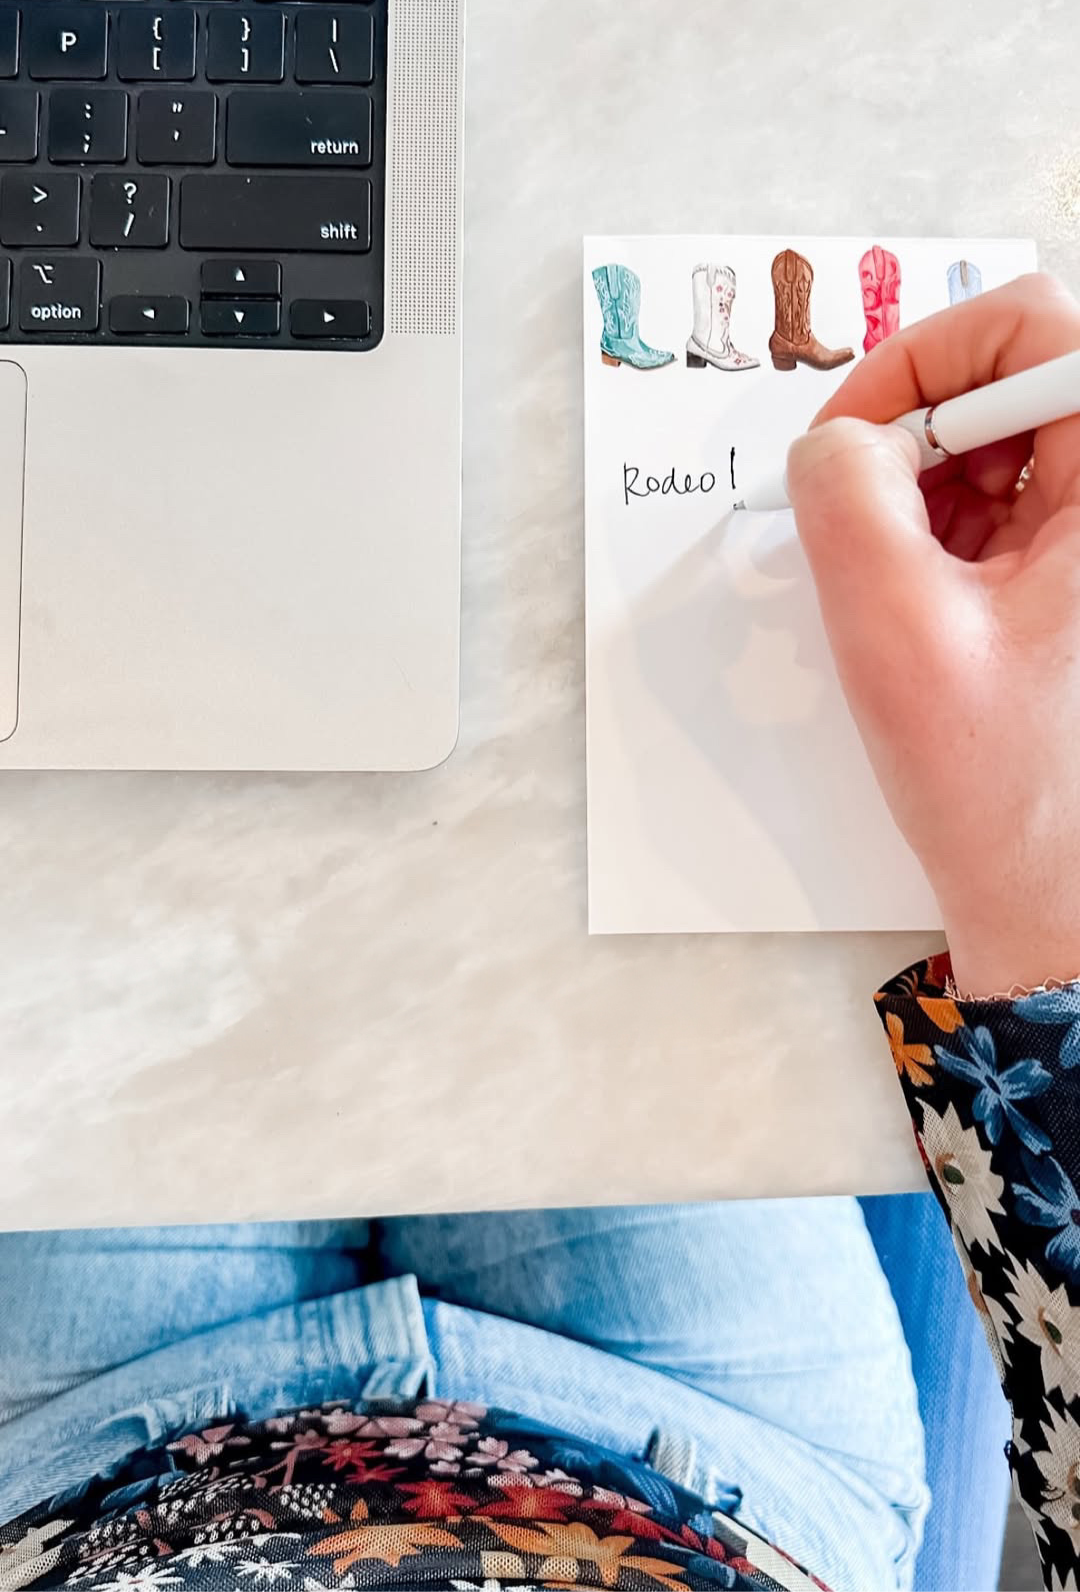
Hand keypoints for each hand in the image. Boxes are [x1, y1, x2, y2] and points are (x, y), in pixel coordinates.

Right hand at [787, 273, 1079, 994]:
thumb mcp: (894, 627)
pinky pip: (1002, 510)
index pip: (1036, 327)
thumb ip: (843, 498)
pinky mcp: (1077, 581)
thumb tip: (831, 443)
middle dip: (917, 435)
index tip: (858, 428)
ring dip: (924, 493)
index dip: (928, 355)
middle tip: (860, 512)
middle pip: (1016, 384)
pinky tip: (917, 605)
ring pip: (1003, 448)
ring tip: (894, 584)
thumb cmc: (1009, 789)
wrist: (1057, 896)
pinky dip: (939, 536)